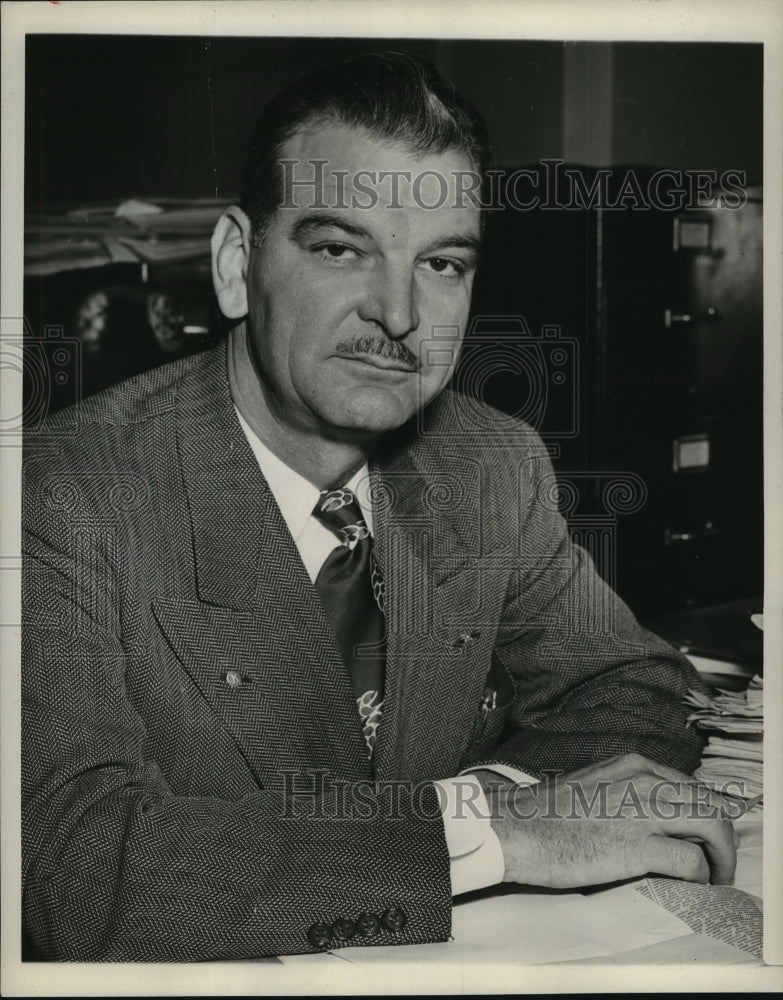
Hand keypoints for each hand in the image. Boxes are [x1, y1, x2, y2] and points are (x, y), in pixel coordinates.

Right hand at [483, 753, 736, 888]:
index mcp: (635, 766)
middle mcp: (646, 783)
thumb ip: (628, 791)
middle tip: (717, 862)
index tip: (703, 837)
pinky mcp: (638, 848)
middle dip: (722, 837)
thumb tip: (654, 817)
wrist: (516, 827)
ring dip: (721, 857)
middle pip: (711, 804)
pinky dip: (699, 876)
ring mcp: (644, 813)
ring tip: (713, 876)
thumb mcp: (596, 784)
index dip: (705, 815)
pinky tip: (688, 884)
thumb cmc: (548, 814)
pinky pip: (692, 862)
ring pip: (714, 827)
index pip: (693, 787)